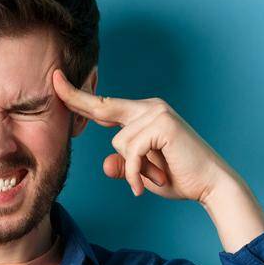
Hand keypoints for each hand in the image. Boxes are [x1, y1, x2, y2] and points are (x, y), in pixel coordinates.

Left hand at [50, 69, 237, 202]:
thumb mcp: (141, 174)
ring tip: (155, 175)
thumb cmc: (178, 178)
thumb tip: (106, 164)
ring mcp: (157, 112)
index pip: (105, 106)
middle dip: (76, 98)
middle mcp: (149, 107)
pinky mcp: (163, 124)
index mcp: (143, 115)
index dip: (79, 96)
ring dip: (133, 168)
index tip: (56, 81)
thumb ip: (124, 166)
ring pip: (119, 143)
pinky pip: (132, 152)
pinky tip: (150, 183)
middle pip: (103, 106)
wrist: (210, 184)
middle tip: (53, 80)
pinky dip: (136, 173)